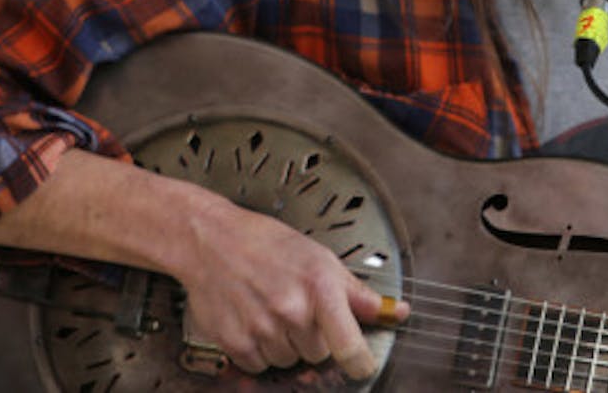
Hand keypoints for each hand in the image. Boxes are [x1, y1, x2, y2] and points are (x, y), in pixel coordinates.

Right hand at [174, 197, 407, 377]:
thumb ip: (358, 292)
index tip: (362, 366)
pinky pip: (259, 366)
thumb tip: (395, 311)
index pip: (349, 346)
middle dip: (313, 338)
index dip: (360, 364)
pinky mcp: (235, 342)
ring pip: (289, 362)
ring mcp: (261, 329)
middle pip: (319, 355)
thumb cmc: (268, 244)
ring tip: (273, 310)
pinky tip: (254, 320)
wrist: (212, 241)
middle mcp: (291, 311)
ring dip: (285, 345)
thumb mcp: (321, 258)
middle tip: (298, 309)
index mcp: (320, 288)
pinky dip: (259, 350)